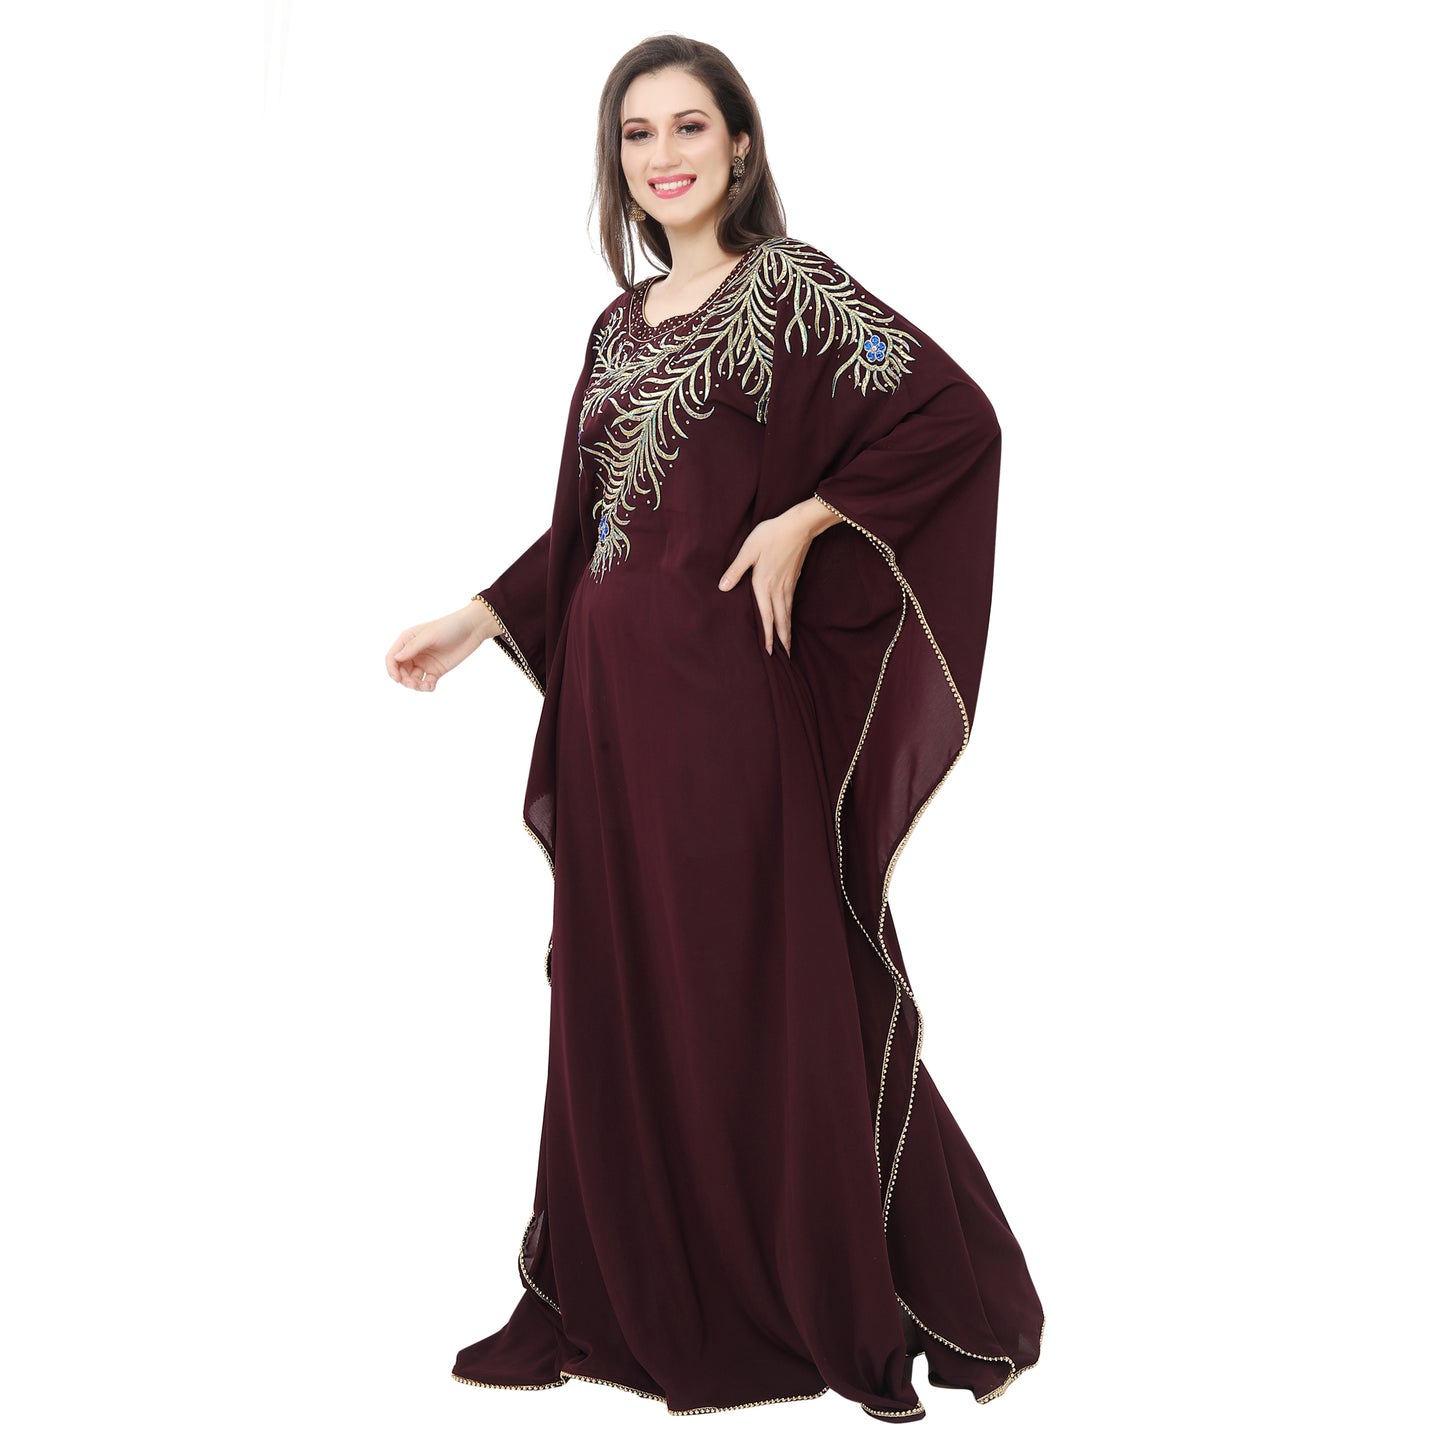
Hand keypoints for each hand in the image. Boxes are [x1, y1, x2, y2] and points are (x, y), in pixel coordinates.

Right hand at [386, 601, 494, 691]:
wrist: (472, 629)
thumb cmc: (450, 626)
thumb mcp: (430, 635)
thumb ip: (413, 647)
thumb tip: (396, 658)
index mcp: (407, 641)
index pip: (392, 657)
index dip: (392, 669)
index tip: (397, 679)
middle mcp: (413, 652)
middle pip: (401, 671)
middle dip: (404, 680)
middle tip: (413, 684)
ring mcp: (424, 662)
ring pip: (413, 679)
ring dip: (415, 685)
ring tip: (425, 686)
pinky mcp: (436, 670)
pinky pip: (426, 682)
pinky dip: (426, 687)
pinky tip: (431, 686)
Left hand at [718, 498, 834, 655]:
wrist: (798, 526)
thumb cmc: (771, 535)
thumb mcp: (748, 550)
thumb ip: (736, 570)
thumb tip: (722, 588)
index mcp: (764, 584)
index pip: (766, 617)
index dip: (767, 636)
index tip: (768, 652)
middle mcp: (778, 590)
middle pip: (781, 621)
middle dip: (782, 641)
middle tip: (785, 658)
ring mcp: (788, 586)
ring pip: (788, 614)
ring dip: (788, 632)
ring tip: (788, 646)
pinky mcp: (794, 580)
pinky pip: (792, 605)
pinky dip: (790, 617)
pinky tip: (789, 620)